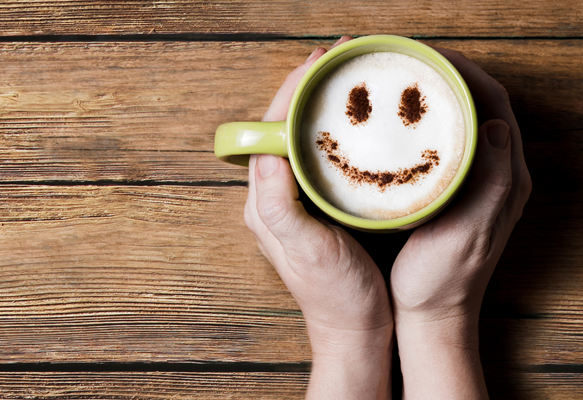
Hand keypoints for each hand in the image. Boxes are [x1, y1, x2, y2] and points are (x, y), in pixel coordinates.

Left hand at [244, 36, 391, 399]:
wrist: (355, 332)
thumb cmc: (332, 296)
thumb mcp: (305, 248)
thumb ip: (278, 203)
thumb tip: (265, 155)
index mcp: (263, 199)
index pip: (270, 129)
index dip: (291, 91)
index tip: (318, 63)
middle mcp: (273, 196)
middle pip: (283, 127)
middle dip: (306, 91)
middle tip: (338, 62)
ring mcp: (295, 202)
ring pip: (302, 140)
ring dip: (320, 109)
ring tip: (347, 83)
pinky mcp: (318, 209)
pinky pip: (321, 158)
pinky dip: (336, 134)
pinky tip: (359, 127)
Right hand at [389, 46, 531, 398]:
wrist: (433, 316)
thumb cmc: (444, 280)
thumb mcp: (468, 230)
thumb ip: (487, 180)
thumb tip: (494, 126)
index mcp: (503, 178)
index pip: (492, 105)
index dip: (464, 72)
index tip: (427, 56)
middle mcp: (494, 175)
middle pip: (477, 106)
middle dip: (446, 76)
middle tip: (407, 61)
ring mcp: (473, 184)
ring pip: (459, 122)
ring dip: (434, 97)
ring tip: (398, 83)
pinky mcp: (451, 194)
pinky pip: (442, 144)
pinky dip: (422, 124)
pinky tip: (392, 125)